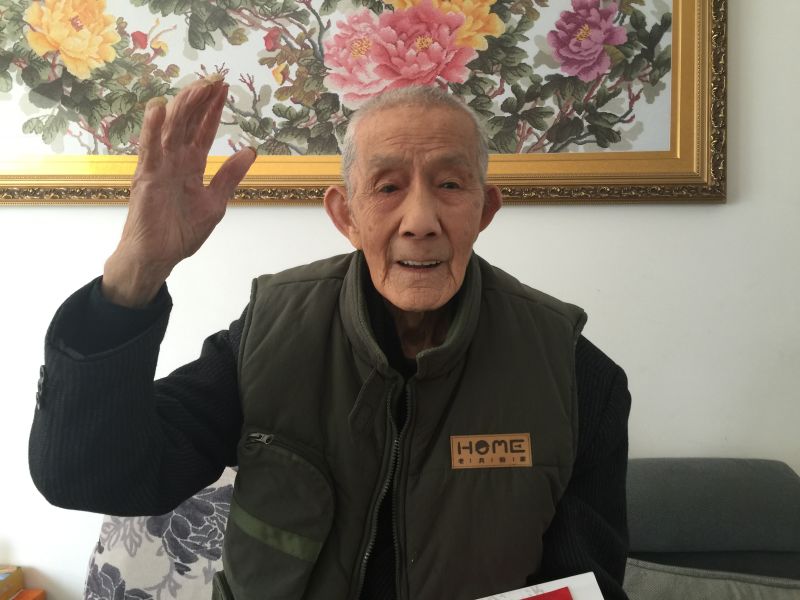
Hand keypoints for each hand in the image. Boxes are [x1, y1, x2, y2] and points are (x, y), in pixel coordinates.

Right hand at [102, 77, 256, 307]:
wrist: (159, 257)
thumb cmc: (181, 232)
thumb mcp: (215, 202)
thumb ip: (229, 177)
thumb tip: (250, 152)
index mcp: (191, 166)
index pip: (203, 131)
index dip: (213, 110)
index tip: (223, 88)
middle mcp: (174, 161)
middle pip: (187, 124)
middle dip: (200, 101)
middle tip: (213, 78)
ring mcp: (159, 167)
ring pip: (170, 131)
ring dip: (182, 108)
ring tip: (195, 86)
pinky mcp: (146, 178)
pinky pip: (149, 151)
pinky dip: (152, 130)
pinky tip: (158, 109)